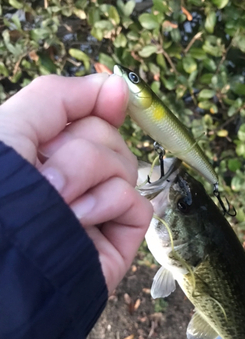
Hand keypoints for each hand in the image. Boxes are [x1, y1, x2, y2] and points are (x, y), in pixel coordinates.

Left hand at [0, 73, 152, 292]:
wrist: (3, 254)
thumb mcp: (15, 126)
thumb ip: (62, 96)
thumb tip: (117, 84)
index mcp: (50, 155)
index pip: (92, 121)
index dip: (104, 105)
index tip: (113, 96)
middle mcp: (76, 181)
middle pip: (110, 140)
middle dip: (80, 149)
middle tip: (48, 176)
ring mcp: (99, 210)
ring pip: (125, 167)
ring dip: (88, 176)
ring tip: (57, 202)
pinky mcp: (118, 238)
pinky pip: (137, 203)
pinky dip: (108, 204)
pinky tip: (79, 220)